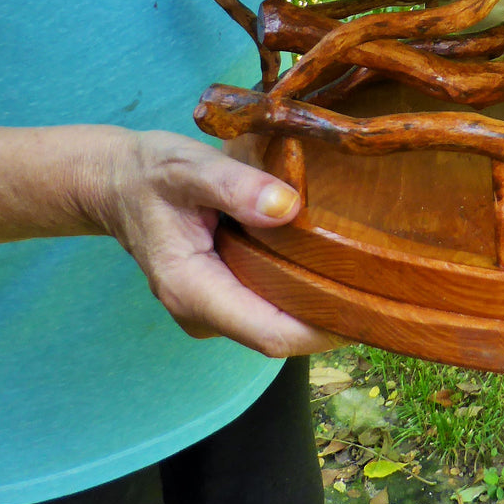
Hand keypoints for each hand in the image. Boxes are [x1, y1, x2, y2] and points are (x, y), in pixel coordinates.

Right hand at [78, 129, 348, 357]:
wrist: (117, 182)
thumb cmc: (151, 173)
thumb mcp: (188, 167)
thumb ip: (235, 185)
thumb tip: (285, 208)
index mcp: (192, 291)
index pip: (271, 335)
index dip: (324, 331)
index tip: (371, 308)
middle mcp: (203, 313)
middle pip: (282, 336)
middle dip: (332, 319)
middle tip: (385, 286)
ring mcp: (213, 311)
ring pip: (279, 324)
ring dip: (319, 306)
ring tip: (366, 274)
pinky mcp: (224, 298)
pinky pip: (271, 307)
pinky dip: (301, 292)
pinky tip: (331, 266)